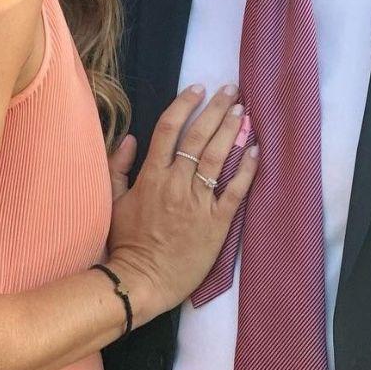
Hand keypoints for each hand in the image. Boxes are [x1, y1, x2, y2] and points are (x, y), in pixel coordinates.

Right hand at [105, 84, 257, 323]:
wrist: (141, 281)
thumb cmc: (126, 243)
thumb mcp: (114, 201)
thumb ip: (119, 167)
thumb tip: (131, 137)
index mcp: (152, 176)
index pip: (170, 128)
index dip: (185, 104)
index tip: (198, 88)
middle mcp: (177, 183)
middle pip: (199, 137)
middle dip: (217, 109)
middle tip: (232, 91)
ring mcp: (198, 203)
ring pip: (219, 157)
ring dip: (232, 130)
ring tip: (243, 111)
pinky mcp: (217, 223)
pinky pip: (235, 191)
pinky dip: (247, 169)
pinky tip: (256, 150)